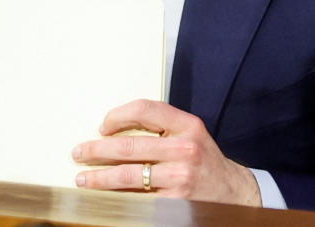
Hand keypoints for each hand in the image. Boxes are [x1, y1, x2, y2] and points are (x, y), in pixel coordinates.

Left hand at [72, 99, 260, 204]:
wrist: (235, 194)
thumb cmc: (205, 161)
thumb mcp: (190, 135)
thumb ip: (162, 128)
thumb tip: (113, 132)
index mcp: (188, 125)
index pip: (144, 109)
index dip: (117, 116)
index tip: (102, 127)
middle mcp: (185, 150)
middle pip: (128, 146)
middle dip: (97, 150)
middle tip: (79, 153)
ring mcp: (180, 179)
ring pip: (127, 176)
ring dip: (99, 178)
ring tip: (83, 179)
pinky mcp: (175, 204)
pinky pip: (138, 200)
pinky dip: (117, 199)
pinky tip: (103, 199)